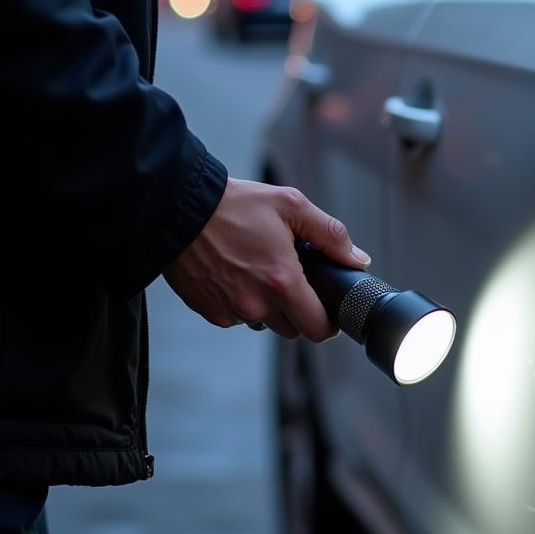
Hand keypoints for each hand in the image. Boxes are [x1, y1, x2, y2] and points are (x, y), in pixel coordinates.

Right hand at [164, 178, 370, 340]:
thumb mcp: (290, 206)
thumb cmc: (234, 205)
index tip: (326, 308)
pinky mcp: (209, 312)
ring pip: (265, 323)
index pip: (318, 329)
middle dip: (298, 310)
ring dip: (268, 307)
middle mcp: (257, 304)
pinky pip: (237, 318)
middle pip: (293, 329)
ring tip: (259, 272)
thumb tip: (357, 259)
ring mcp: (231, 311)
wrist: (177, 208)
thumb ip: (330, 234)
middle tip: (290, 279)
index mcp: (282, 282)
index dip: (327, 322)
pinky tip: (235, 275)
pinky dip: (241, 303)